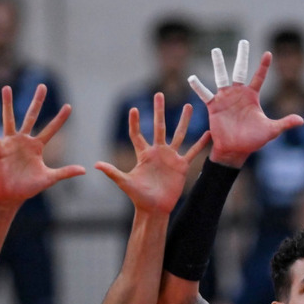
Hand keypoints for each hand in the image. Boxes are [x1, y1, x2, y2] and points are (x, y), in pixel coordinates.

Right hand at [0, 84, 84, 205]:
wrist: (11, 195)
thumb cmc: (29, 186)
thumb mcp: (49, 178)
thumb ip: (65, 172)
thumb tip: (84, 170)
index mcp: (37, 146)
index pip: (51, 129)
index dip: (60, 119)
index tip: (69, 106)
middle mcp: (24, 141)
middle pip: (32, 116)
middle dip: (37, 101)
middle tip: (42, 86)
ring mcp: (11, 143)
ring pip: (9, 120)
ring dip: (7, 104)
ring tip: (6, 87)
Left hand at [96, 92, 208, 214]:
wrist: (155, 208)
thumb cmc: (138, 197)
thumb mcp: (125, 183)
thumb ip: (113, 172)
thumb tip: (95, 165)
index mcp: (144, 154)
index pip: (137, 135)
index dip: (135, 123)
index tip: (134, 109)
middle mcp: (158, 152)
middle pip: (159, 127)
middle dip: (159, 111)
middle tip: (159, 95)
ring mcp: (170, 157)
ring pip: (179, 134)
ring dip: (183, 121)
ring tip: (189, 106)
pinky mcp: (181, 166)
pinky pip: (192, 152)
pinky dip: (200, 143)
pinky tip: (208, 133)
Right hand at [188, 41, 303, 167]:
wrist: (235, 150)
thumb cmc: (253, 140)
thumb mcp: (271, 131)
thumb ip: (285, 123)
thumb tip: (301, 121)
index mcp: (252, 96)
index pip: (259, 76)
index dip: (264, 65)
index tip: (268, 53)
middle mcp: (238, 93)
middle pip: (240, 70)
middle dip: (242, 56)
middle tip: (243, 41)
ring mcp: (225, 98)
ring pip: (222, 77)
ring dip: (219, 64)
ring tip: (215, 50)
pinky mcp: (214, 106)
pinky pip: (205, 94)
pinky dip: (198, 86)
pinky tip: (192, 78)